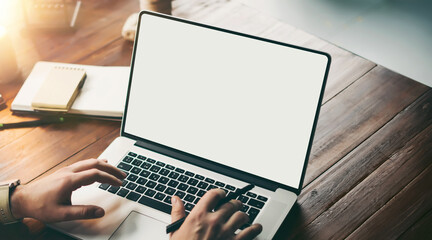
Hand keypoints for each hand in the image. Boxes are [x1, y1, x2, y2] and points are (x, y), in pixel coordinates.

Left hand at [10, 158, 125, 222]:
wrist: (23, 199)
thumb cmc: (40, 206)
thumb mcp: (61, 214)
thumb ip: (83, 212)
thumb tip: (100, 212)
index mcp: (70, 180)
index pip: (96, 174)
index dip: (110, 178)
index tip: (120, 184)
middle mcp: (70, 172)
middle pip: (96, 164)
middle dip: (112, 169)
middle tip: (123, 175)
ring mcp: (67, 170)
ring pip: (90, 162)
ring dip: (105, 166)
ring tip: (115, 171)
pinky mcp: (65, 171)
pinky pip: (84, 164)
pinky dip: (96, 164)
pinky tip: (99, 166)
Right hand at [170, 189, 262, 239]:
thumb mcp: (176, 231)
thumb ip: (178, 213)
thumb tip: (176, 200)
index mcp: (199, 216)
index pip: (214, 194)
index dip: (220, 192)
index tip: (222, 194)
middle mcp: (214, 221)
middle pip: (231, 204)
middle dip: (234, 204)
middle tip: (234, 205)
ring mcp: (226, 233)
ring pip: (242, 216)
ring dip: (243, 216)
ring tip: (243, 217)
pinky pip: (250, 232)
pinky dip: (255, 229)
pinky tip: (256, 228)